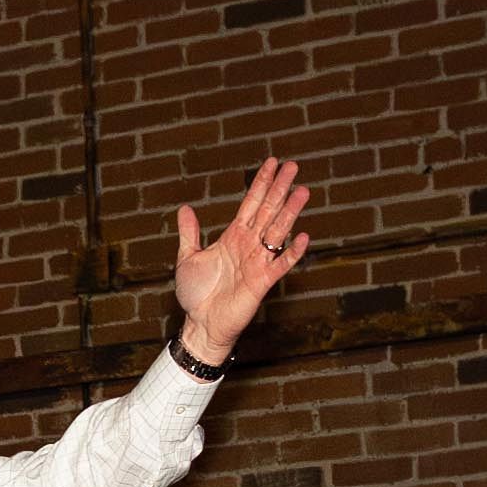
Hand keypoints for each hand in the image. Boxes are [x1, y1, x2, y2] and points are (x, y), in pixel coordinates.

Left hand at [173, 156, 310, 364]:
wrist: (200, 324)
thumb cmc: (196, 294)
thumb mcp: (187, 258)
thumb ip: (189, 233)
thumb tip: (184, 209)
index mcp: (233, 236)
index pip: (251, 204)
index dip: (261, 183)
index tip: (272, 163)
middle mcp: (248, 245)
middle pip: (268, 211)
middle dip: (279, 189)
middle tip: (293, 166)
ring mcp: (257, 262)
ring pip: (277, 232)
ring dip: (290, 212)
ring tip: (302, 191)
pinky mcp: (262, 282)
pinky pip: (280, 265)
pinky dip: (291, 253)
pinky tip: (302, 237)